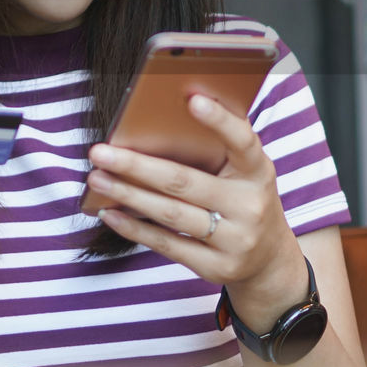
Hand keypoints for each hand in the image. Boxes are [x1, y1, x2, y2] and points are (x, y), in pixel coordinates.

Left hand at [86, 95, 303, 305]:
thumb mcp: (244, 174)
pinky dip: (134, 228)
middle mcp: (250, 206)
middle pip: (184, 182)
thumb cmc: (243, 201)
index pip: (242, 141)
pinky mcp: (217, 268)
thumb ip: (217, 149)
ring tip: (96, 178)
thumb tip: (159, 120)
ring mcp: (236, 241)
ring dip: (128, 194)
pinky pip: (168, 245)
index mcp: (258, 173)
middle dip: (136, 166)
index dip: (220, 121)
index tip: (192, 99)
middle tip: (99, 152)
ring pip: (171, 214)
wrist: (269, 260)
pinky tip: (110, 213)